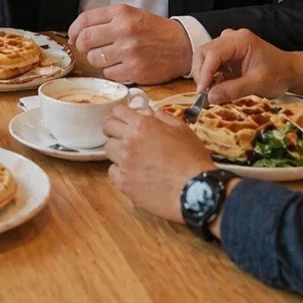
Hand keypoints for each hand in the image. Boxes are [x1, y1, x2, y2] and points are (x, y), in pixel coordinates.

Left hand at [68, 4, 191, 84]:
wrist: (181, 46)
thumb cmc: (153, 31)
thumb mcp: (131, 15)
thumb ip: (105, 20)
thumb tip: (77, 34)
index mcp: (121, 13)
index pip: (84, 20)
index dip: (73, 31)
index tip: (73, 37)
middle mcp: (124, 30)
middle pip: (85, 40)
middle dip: (82, 47)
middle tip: (88, 49)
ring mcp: (129, 51)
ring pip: (95, 59)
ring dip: (98, 60)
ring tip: (111, 57)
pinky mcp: (135, 70)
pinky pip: (108, 74)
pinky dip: (112, 71)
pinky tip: (122, 65)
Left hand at [103, 104, 216, 222]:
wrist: (195, 190)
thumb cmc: (192, 160)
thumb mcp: (182, 129)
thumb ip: (162, 117)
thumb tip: (150, 113)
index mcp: (143, 125)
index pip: (117, 111)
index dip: (121, 114)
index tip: (124, 120)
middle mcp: (129, 141)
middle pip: (107, 127)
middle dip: (114, 129)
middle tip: (124, 136)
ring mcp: (124, 163)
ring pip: (108, 149)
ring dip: (117, 149)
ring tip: (132, 157)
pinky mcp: (123, 183)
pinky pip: (112, 171)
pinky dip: (120, 171)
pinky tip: (133, 173)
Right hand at [190, 29, 296, 103]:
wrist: (289, 71)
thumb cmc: (278, 74)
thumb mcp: (257, 84)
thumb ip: (234, 90)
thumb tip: (210, 97)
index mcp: (240, 40)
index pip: (213, 53)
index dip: (204, 72)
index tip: (202, 91)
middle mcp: (231, 37)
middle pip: (204, 52)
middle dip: (201, 73)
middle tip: (204, 94)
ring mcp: (227, 44)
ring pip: (204, 57)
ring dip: (203, 75)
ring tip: (209, 92)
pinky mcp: (226, 53)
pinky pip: (210, 63)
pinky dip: (209, 76)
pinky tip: (215, 88)